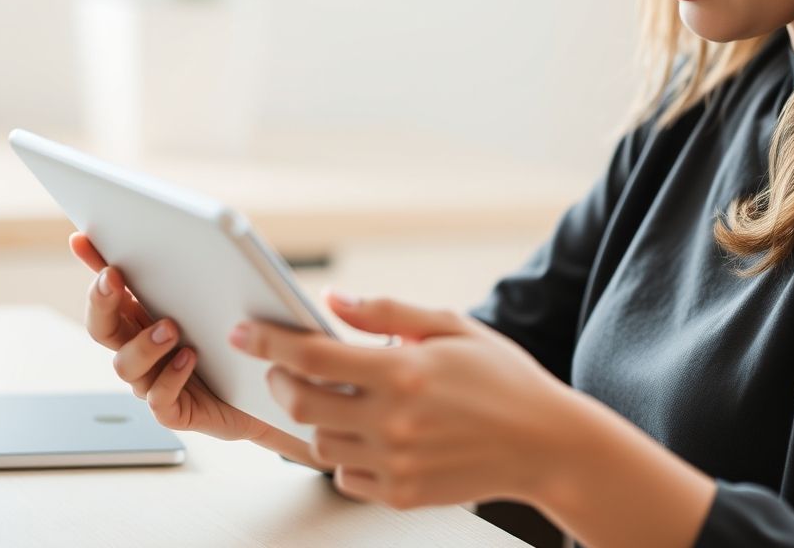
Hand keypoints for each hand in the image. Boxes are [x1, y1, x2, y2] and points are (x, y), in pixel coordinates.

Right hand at [69, 230, 268, 443]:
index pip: (107, 290)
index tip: (84, 240)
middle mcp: (140, 350)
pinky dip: (170, 376)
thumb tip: (179, 231)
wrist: (263, 394)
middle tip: (113, 279)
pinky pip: (159, 398)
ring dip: (143, 344)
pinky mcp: (173, 410)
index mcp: (143, 318)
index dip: (92, 266)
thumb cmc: (234, 344)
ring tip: (170, 327)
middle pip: (101, 328)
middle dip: (101, 302)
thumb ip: (190, 274)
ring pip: (124, 365)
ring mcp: (152, 381)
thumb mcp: (215, 301)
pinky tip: (189, 357)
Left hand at [230, 287, 580, 510]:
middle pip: (300, 403)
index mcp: (403, 371)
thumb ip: (386, 312)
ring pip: (318, 444)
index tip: (245, 330)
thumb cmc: (505, 380)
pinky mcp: (403, 494)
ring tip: (334, 399)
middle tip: (283, 366)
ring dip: (313, 419)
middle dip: (279, 380)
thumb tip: (332, 299)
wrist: (548, 444)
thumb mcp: (451, 327)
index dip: (269, 340)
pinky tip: (366, 434)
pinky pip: (346, 477)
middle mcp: (393, 420)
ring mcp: (396, 463)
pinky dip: (345, 455)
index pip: (312, 354)